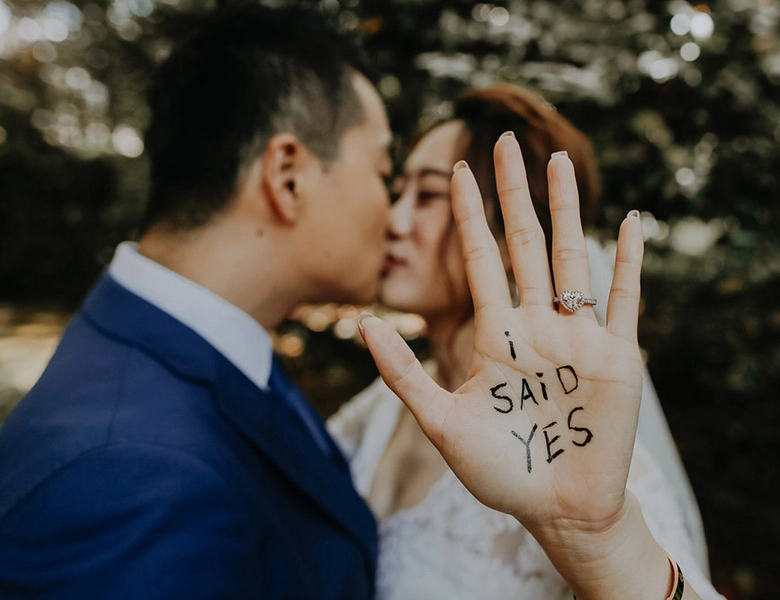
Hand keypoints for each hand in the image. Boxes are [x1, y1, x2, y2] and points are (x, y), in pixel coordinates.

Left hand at [360, 132, 643, 537]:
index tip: (460, 170)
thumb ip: (404, 372)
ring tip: (559, 162)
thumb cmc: (500, 472)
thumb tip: (363, 322)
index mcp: (495, 334)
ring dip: (568, 209)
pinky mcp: (616, 357)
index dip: (471, 215)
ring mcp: (577, 337)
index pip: (480, 259)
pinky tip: (630, 223)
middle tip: (507, 140)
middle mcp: (536, 325)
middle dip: (515, 193)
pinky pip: (624, 300)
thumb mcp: (442, 421)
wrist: (556, 509)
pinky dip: (629, 262)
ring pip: (572, 257)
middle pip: (524, 244)